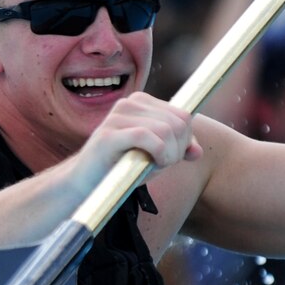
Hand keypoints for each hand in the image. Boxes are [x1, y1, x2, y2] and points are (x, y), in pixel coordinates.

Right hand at [74, 93, 201, 187]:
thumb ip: (178, 149)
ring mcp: (117, 116)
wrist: (86, 183)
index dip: (185, 140)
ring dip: (169, 155)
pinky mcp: (108, 134)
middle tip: (162, 164)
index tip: (171, 157)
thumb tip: (198, 152)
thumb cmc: (122, 168)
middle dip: (178, 149)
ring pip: (166, 130)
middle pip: (178, 123)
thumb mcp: (156, 156)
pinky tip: (151, 166)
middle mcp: (129, 103)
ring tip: (154, 166)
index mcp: (141, 102)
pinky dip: (158, 154)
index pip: (183, 115)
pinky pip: (147, 137)